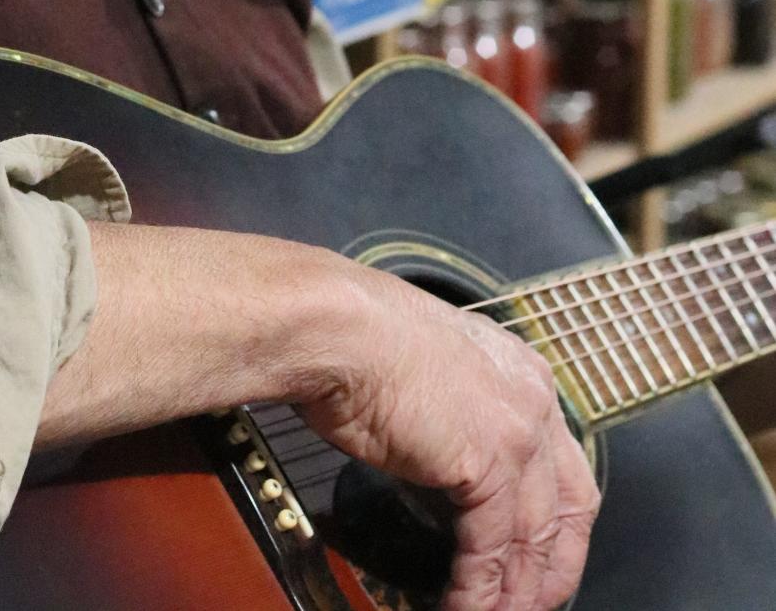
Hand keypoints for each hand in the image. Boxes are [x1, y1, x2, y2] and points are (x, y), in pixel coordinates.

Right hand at [300, 266, 599, 610]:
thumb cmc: (361, 338)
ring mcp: (516, 431)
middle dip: (553, 570)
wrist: (341, 328)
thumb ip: (456, 409)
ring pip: (533, 539)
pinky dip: (479, 592)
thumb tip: (444, 450)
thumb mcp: (432, 369)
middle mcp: (532, 399)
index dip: (559, 526)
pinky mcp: (486, 463)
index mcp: (522, 372)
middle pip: (569, 508)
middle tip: (529, 604)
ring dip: (512, 594)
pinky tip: (463, 609)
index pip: (565, 466)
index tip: (543, 561)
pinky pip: (491, 550)